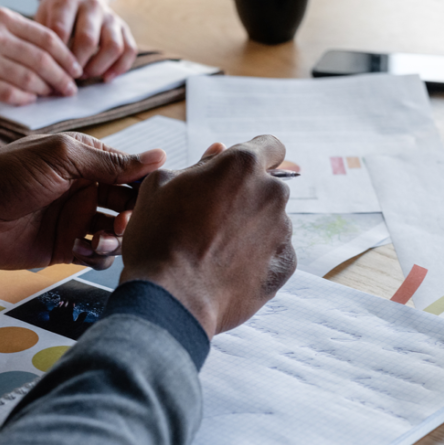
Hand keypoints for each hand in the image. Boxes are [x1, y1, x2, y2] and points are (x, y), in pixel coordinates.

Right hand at [0, 8, 83, 104]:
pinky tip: (28, 101)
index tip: (76, 69)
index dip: (66, 56)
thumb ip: (13, 33)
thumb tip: (46, 54)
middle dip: (61, 77)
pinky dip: (22, 99)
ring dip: (43, 90)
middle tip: (70, 90)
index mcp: (2, 18)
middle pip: (42, 60)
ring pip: (27, 78)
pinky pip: (6, 93)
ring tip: (51, 96)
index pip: (46, 38)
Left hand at [0, 133, 164, 270]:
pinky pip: (97, 255)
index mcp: (85, 161)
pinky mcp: (64, 248)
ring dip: (117, 237)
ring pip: (116, 233)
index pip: (130, 171)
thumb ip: (109, 161)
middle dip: (133, 214)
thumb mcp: (61, 158)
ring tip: (102, 238)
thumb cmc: (6, 176)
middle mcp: (84, 190)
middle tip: (124, 221)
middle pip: (127, 204)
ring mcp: (75, 220)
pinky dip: (100, 256)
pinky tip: (87, 250)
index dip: (145, 185)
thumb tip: (157, 156)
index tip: (155, 197)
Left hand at [35, 0, 136, 82]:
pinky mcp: (123, 27)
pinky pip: (129, 49)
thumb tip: (42, 73)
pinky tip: (106, 77)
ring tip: (85, 75)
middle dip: (77, 64)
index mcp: (67, 0)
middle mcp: (91, 5)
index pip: (61, 30)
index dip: (56, 55)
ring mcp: (110, 16)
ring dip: (98, 67)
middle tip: (67, 76)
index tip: (51, 70)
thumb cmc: (56, 11)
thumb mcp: (42, 16)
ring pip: (113, 46)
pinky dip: (120, 67)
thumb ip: (43, 39)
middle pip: (88, 40)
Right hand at [120, 136, 296, 336]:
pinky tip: (227, 270)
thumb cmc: (158, 239)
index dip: (255, 156)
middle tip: (212, 219)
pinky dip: (257, 259)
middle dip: (247, 197)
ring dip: (251, 229)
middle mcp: (271, 193)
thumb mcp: (160, 185)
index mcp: (243, 165)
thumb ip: (198, 164)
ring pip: (271, 221)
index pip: (270, 146)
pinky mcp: (285, 265)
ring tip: (215, 251)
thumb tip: (218, 154)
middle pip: (268, 187)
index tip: (241, 173)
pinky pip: (275, 253)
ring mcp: (282, 231)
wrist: (169, 298)